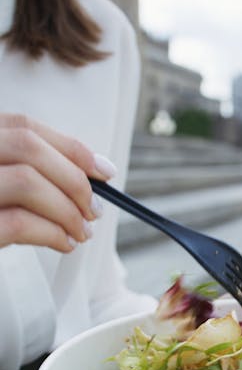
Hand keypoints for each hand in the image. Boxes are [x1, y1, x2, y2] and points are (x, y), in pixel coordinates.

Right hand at [0, 113, 115, 252]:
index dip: (70, 147)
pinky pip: (18, 223)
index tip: (104, 171)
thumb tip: (94, 171)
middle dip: (73, 178)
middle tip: (94, 210)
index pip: (24, 126)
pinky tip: (64, 243)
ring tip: (81, 231)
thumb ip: (29, 169)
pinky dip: (52, 233)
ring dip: (66, 209)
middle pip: (28, 147)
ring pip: (27, 181)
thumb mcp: (2, 182)